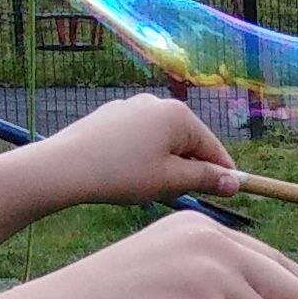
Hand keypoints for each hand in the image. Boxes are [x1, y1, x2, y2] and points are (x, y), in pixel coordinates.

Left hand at [16, 94, 238, 218]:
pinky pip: (138, 138)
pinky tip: (124, 174)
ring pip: (162, 141)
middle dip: (186, 169)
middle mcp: (157, 103)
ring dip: (163, 165)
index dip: (221, 174)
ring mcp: (131, 106)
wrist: (64, 166)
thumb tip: (233, 182)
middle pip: (187, 142)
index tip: (228, 194)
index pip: (212, 148)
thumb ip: (205, 179)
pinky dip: (141, 156)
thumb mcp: (170, 182)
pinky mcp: (110, 116)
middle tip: (172, 195)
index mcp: (178, 115)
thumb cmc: (122, 174)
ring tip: (143, 187)